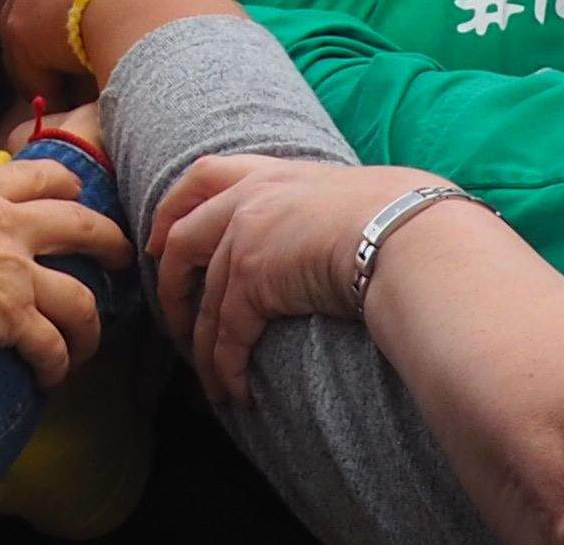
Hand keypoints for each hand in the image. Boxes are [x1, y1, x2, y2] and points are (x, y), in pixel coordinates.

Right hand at [0, 157, 126, 389]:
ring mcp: (16, 273)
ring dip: (90, 328)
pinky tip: (49, 378)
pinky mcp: (14, 318)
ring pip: (82, 300)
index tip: (74, 198)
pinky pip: (53, 348)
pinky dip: (56, 366)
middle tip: (120, 258)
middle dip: (110, 243)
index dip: (65, 186)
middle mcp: (8, 226)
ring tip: (85, 344)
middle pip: (83, 226)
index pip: (39, 175)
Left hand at [151, 156, 457, 408]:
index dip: (173, 207)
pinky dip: (225, 367)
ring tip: (208, 378)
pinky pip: (227, 335)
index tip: (160, 237)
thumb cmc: (396, 216)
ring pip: (204, 303)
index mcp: (267, 172)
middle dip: (171, 284)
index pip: (202, 177)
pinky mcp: (252, 284)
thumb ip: (316, 205)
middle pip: (183, 242)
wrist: (403, 232)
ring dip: (200, 346)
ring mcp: (243, 241)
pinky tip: (235, 391)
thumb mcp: (344, 192)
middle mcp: (245, 202)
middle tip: (172, 317)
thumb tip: (330, 226)